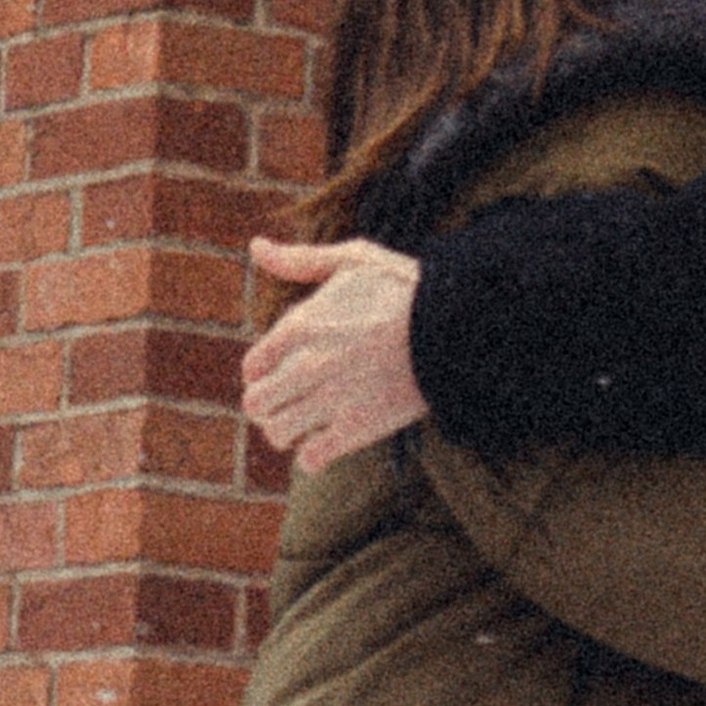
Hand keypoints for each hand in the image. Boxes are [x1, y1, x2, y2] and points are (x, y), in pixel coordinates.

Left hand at [241, 238, 426, 469]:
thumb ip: (300, 259)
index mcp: (300, 325)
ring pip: (278, 433)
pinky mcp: (356, 429)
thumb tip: (256, 246)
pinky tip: (328, 441)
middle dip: (269, 405)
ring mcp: (330, 399)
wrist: (452, 325)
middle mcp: (307, 365)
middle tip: (289, 402)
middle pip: (256, 404)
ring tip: (306, 426)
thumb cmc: (404, 288)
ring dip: (287, 432)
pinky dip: (313, 456)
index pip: (252, 367)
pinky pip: (310, 459)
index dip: (262, 373)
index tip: (281, 373)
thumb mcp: (352, 260)